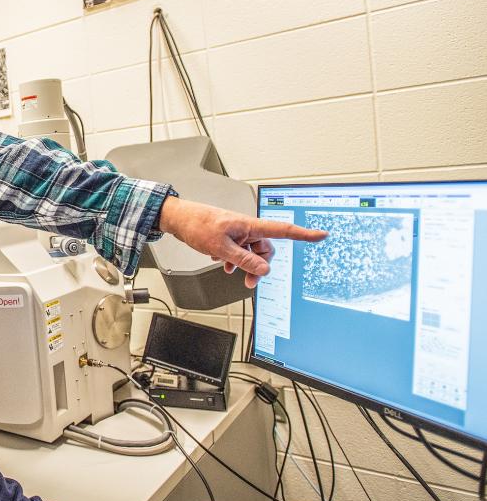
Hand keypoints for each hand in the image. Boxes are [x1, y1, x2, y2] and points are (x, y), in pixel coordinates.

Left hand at [157, 198, 326, 286]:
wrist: (178, 219)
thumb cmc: (197, 225)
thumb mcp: (221, 248)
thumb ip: (244, 260)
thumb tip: (264, 270)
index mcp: (249, 225)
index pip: (282, 230)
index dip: (304, 234)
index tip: (321, 235)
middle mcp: (247, 227)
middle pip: (266, 249)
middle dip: (259, 265)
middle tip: (248, 281)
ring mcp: (239, 232)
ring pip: (252, 252)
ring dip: (244, 263)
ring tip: (229, 269)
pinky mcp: (230, 236)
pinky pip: (240, 250)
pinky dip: (234, 258)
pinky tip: (222, 261)